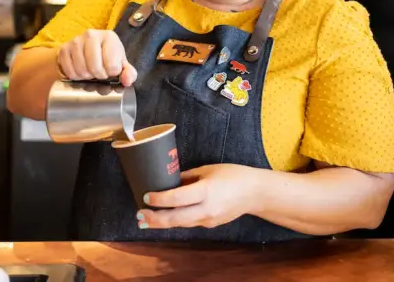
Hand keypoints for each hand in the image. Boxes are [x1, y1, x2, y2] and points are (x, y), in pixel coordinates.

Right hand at [57, 29, 136, 85]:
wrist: (87, 48)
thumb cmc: (108, 56)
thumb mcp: (121, 63)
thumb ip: (129, 72)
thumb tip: (127, 81)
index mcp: (109, 36)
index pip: (112, 64)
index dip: (112, 73)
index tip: (111, 71)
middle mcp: (91, 35)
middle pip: (95, 67)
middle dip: (99, 75)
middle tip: (100, 73)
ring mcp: (76, 41)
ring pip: (81, 70)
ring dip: (87, 76)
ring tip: (90, 71)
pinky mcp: (64, 48)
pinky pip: (69, 71)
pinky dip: (75, 76)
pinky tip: (80, 71)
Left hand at [137, 164, 258, 229]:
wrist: (254, 192)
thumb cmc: (232, 175)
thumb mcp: (208, 169)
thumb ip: (188, 176)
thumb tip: (169, 179)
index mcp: (206, 191)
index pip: (178, 198)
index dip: (160, 199)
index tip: (146, 196)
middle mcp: (206, 208)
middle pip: (175, 218)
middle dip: (155, 218)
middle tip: (139, 215)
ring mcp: (208, 219)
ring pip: (180, 223)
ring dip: (162, 223)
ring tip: (145, 220)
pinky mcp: (210, 225)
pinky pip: (189, 223)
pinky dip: (176, 220)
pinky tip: (165, 217)